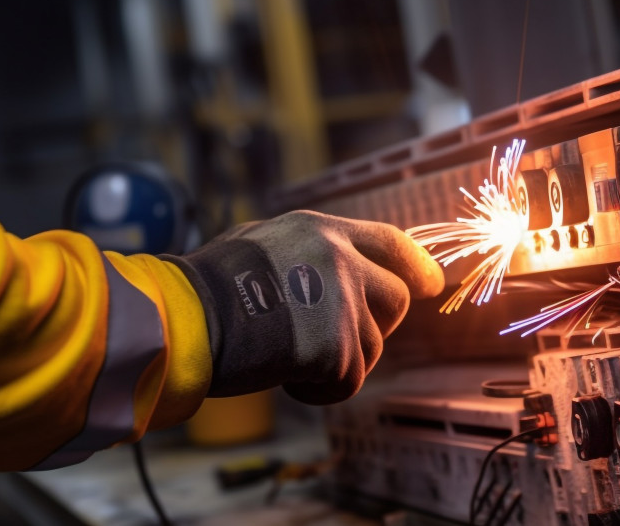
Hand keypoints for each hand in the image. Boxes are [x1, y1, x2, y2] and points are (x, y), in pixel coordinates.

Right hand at [164, 211, 444, 403]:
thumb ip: (308, 251)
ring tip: (288, 357)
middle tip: (330, 340)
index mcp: (321, 230)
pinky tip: (286, 378)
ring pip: (372, 347)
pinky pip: (349, 381)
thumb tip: (337, 264)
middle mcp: (340, 260)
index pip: (392, 241)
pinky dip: (321, 390)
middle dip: (373, 326)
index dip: (418, 265)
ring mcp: (341, 302)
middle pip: (395, 300)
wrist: (186, 320)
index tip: (433, 283)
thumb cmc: (208, 287)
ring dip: (338, 362)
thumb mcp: (261, 241)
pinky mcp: (335, 347)